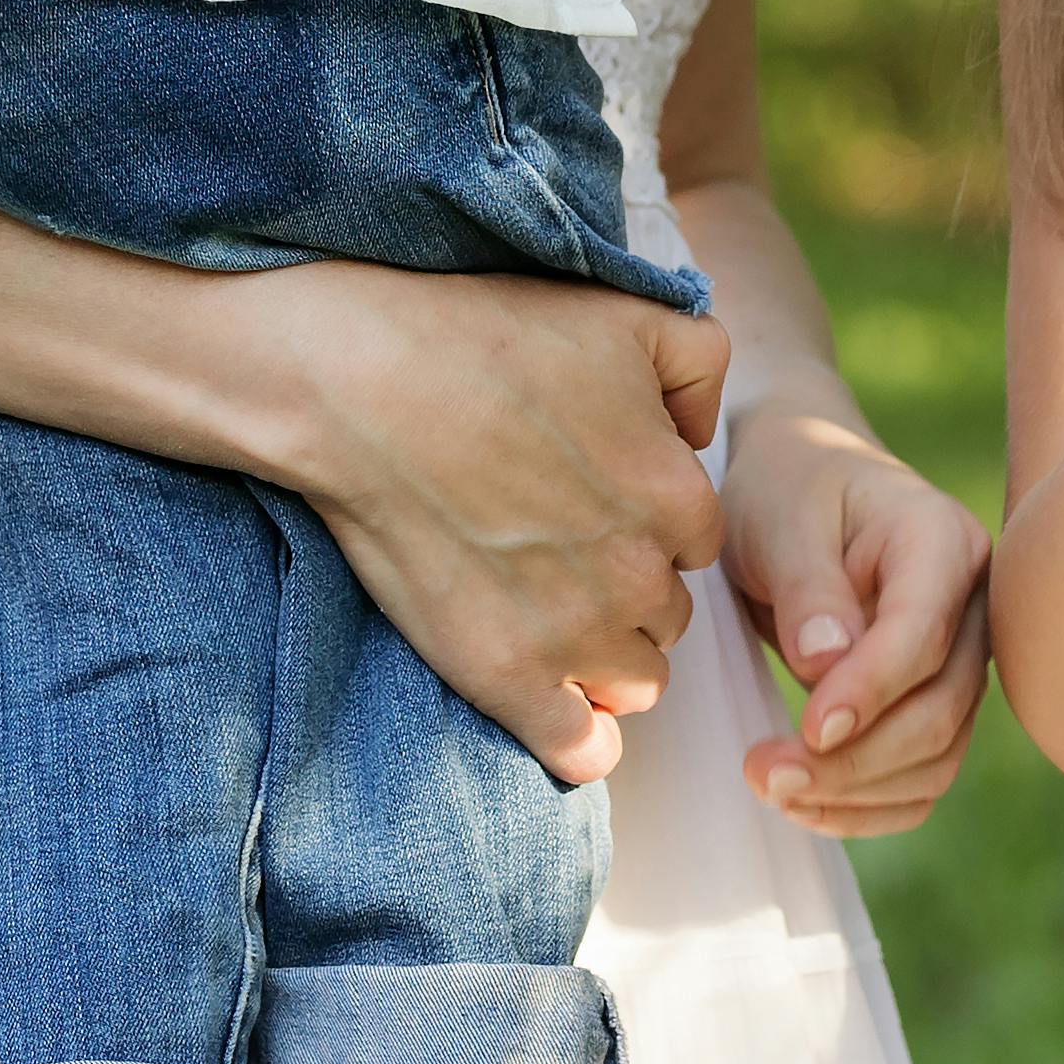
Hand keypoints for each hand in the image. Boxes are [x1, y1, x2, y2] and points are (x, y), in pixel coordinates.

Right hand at [235, 257, 731, 784]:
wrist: (361, 385)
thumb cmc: (485, 339)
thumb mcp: (628, 314)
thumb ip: (701, 362)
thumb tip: (699, 433)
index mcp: (678, 496)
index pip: (696, 541)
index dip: (648, 522)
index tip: (593, 501)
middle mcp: (639, 577)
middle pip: (668, 612)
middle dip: (629, 586)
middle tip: (556, 545)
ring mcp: (574, 636)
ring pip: (637, 680)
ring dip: (607, 656)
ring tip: (545, 611)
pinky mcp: (506, 678)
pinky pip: (582, 750)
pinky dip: (579, 736)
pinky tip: (550, 697)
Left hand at [713, 413, 993, 835]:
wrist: (806, 486)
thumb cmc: (791, 490)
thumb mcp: (781, 518)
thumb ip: (807, 586)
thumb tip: (825, 665)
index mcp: (943, 540)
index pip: (923, 634)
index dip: (870, 690)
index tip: (807, 730)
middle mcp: (973, 606)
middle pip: (939, 710)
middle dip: (854, 760)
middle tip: (763, 772)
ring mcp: (964, 660)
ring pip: (936, 756)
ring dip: (857, 793)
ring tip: (771, 786)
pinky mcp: (939, 701)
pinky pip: (922, 776)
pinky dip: (869, 808)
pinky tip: (807, 807)